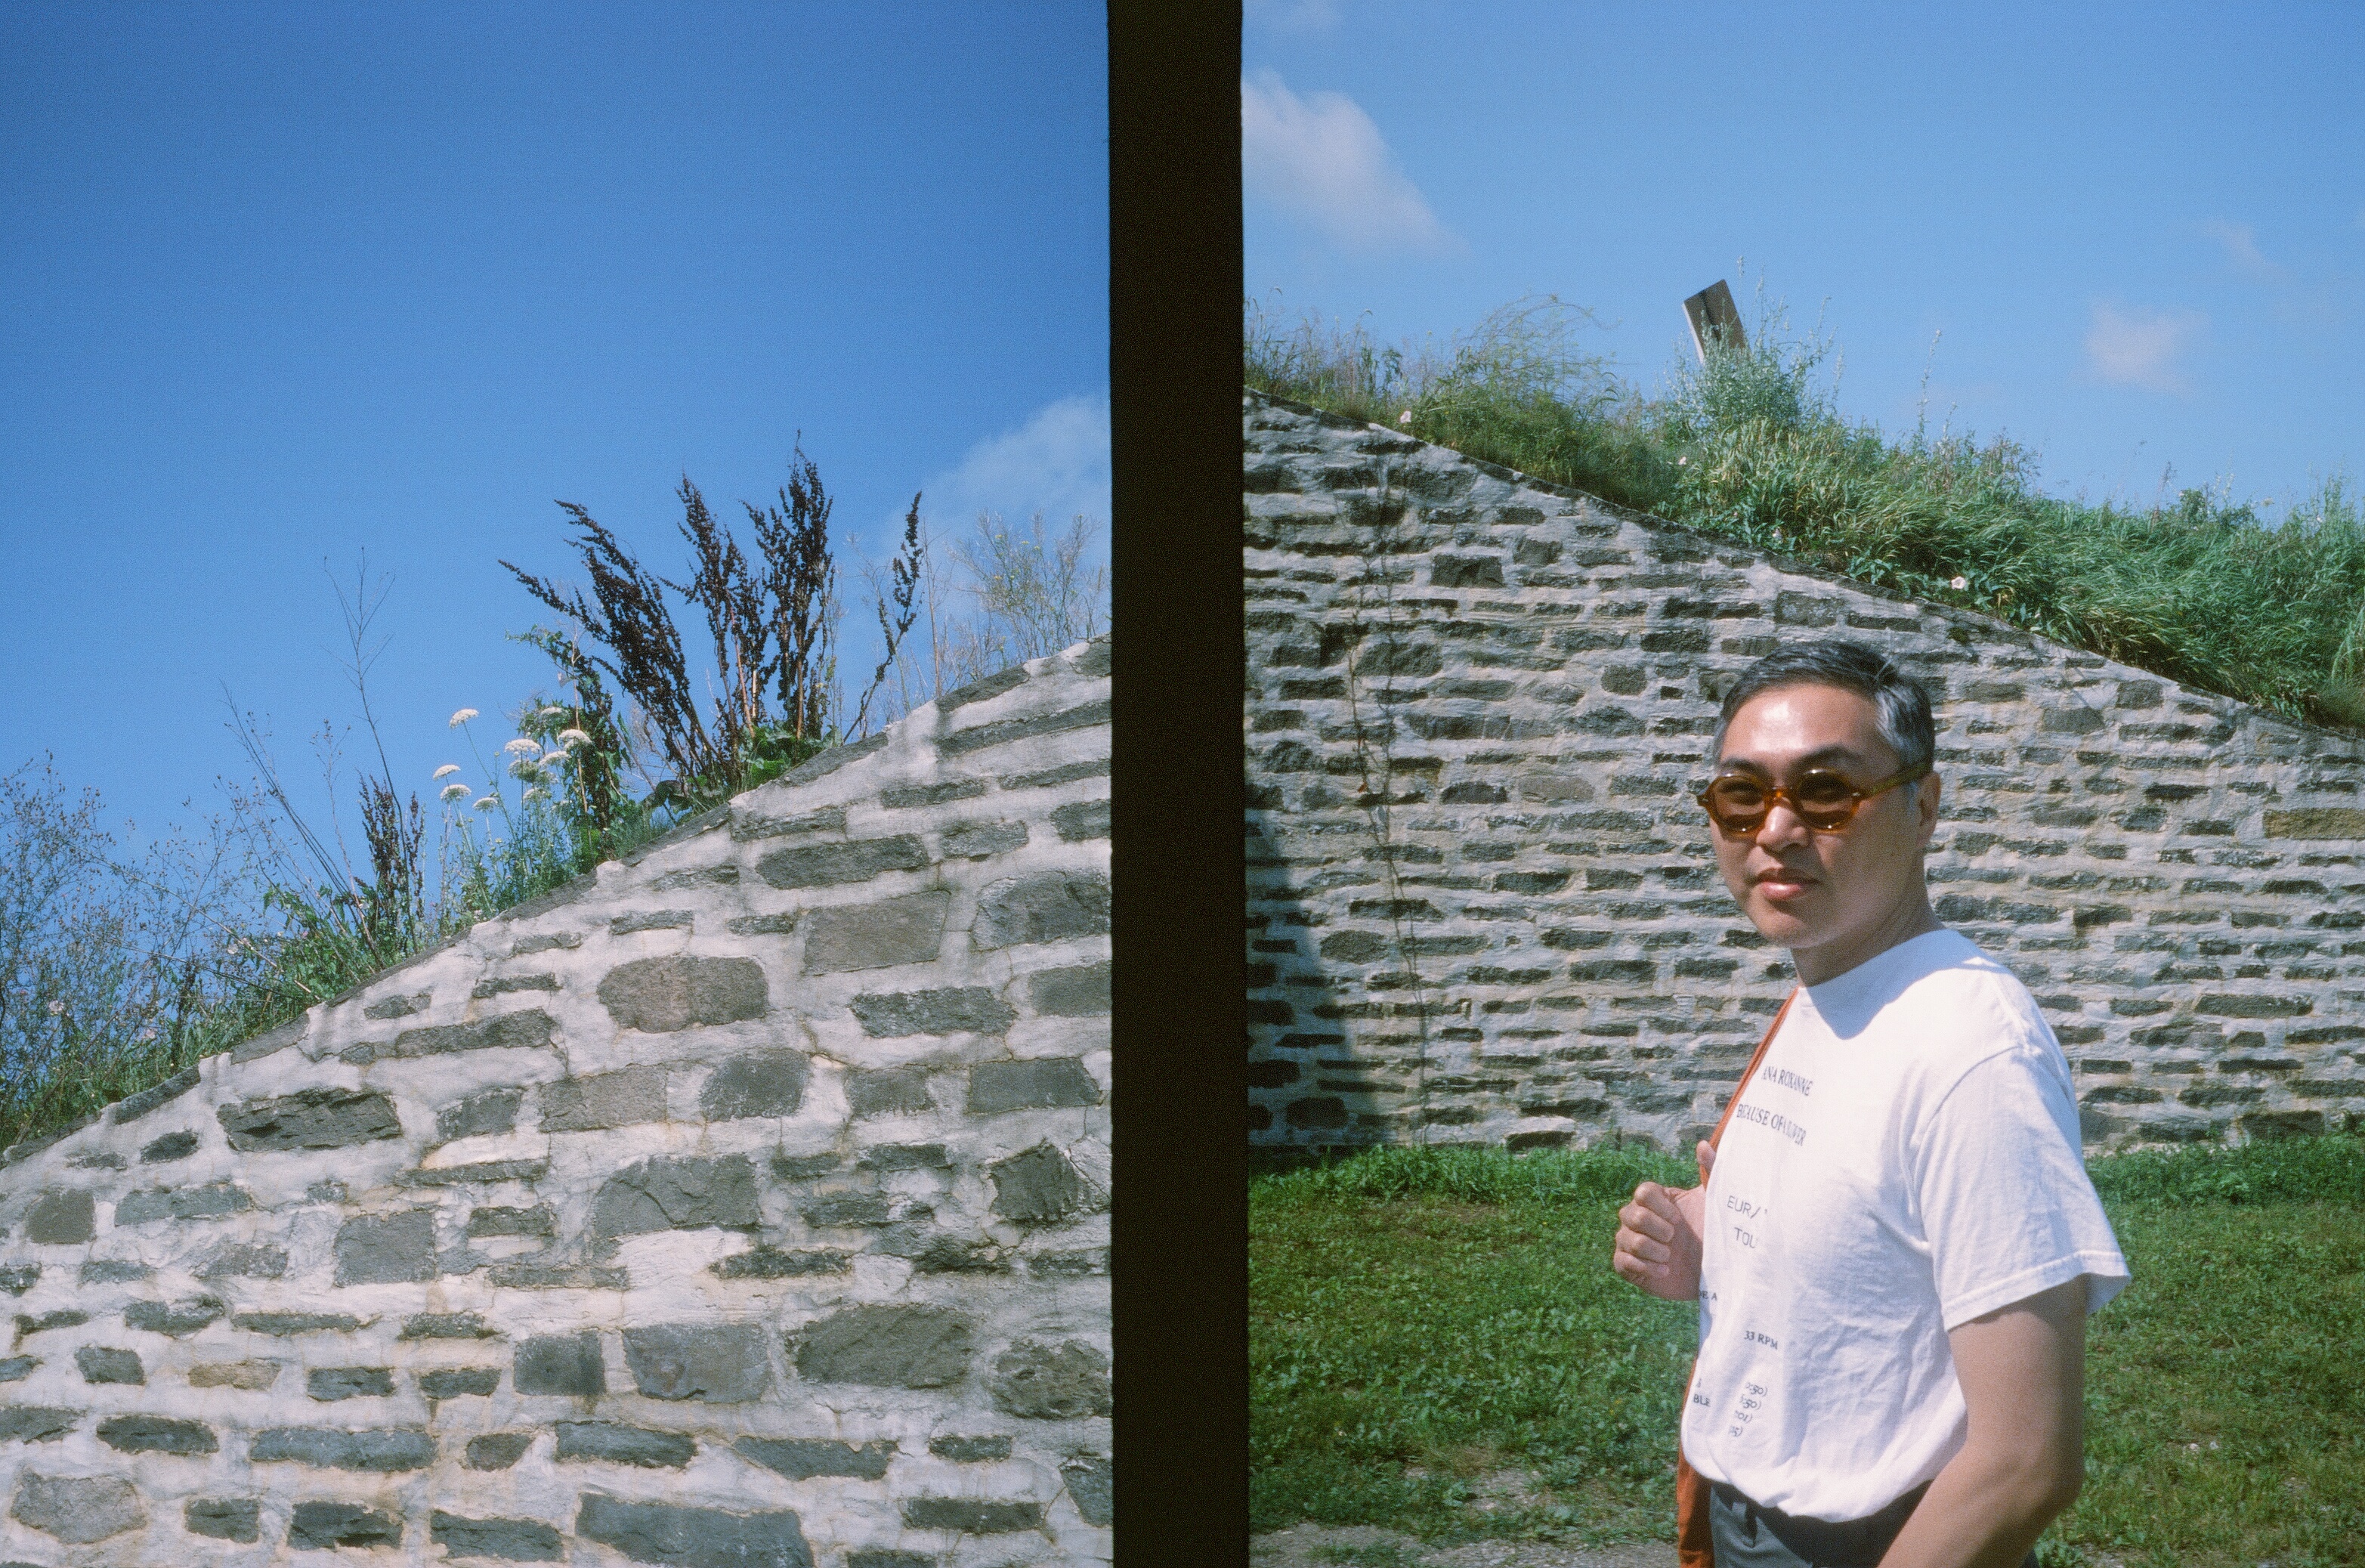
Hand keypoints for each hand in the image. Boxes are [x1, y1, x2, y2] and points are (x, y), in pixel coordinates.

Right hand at [1612, 1141, 1714, 1299]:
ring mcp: (1628, 1241)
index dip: (1661, 1207)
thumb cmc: (1712, 1234)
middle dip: (1657, 1229)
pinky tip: (1665, 1271)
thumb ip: (1711, 1170)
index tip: (1679, 1219)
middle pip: (1631, 1214)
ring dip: (1654, 1251)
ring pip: (1627, 1239)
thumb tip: (1703, 1144)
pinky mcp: (1627, 1265)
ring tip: (1670, 1257)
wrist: (1713, 1273)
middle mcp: (1636, 1217)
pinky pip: (1623, 1262)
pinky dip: (1646, 1268)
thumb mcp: (1713, 1202)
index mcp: (1654, 1200)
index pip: (1643, 1192)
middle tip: (1674, 1239)